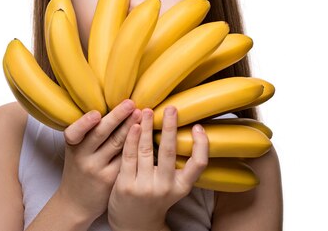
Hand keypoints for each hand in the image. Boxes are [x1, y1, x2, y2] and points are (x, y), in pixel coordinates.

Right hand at [55, 99, 141, 223]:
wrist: (76, 202)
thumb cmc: (79, 168)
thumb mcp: (77, 151)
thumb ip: (89, 133)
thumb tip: (114, 107)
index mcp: (73, 146)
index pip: (74, 133)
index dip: (85, 123)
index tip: (97, 113)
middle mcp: (82, 158)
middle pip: (101, 134)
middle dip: (117, 117)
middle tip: (131, 103)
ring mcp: (97, 170)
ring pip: (117, 145)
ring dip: (130, 128)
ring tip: (141, 114)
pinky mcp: (111, 180)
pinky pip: (126, 159)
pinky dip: (136, 145)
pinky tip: (146, 136)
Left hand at [107, 106, 208, 230]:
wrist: (134, 225)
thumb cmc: (154, 199)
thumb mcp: (172, 187)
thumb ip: (175, 166)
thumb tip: (178, 131)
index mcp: (181, 187)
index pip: (199, 164)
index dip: (201, 144)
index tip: (198, 126)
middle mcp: (165, 187)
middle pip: (169, 151)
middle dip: (170, 127)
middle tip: (172, 108)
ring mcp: (144, 187)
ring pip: (146, 150)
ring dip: (147, 127)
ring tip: (148, 110)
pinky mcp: (126, 185)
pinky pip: (129, 156)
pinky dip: (132, 139)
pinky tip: (134, 126)